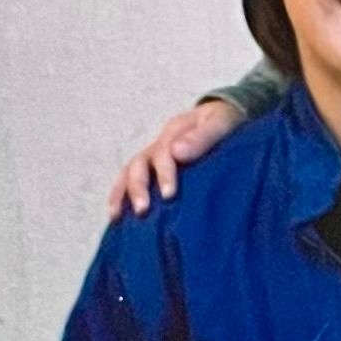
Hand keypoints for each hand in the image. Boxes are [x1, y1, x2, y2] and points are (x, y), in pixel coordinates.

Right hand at [106, 98, 245, 221]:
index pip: (163, 153)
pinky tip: (117, 219)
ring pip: (128, 173)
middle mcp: (158, 146)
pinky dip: (121, 198)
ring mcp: (152, 159)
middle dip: (138, 187)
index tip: (169, 195)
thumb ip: (203, 137)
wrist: (221, 121)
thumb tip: (178, 153)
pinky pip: (130, 183)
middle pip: (138, 164)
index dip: (164, 174)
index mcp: (174, 133)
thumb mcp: (220, 123)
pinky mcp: (153, 172)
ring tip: (116, 216)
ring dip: (121, 194)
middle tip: (142, 210)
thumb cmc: (224, 123)